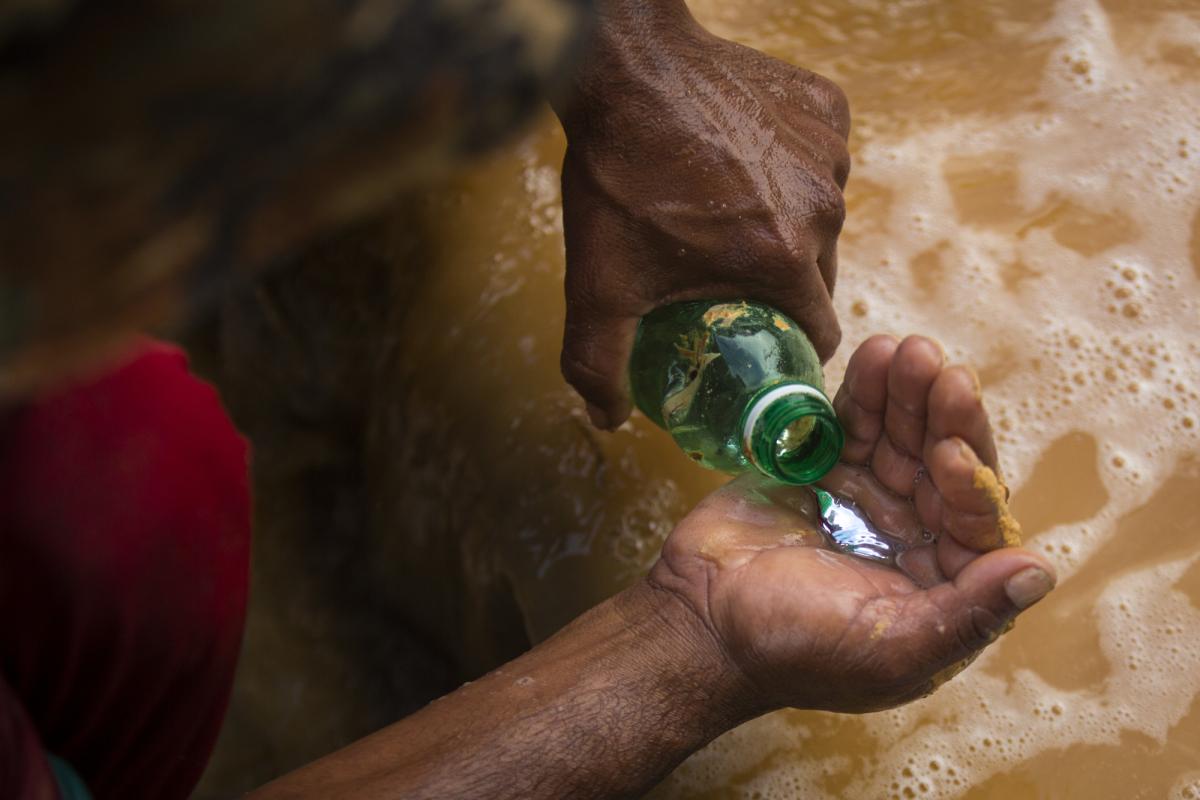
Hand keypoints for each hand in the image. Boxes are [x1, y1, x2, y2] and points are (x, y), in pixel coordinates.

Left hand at [553, 6, 849, 428]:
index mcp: (784, 261)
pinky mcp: (826, 107)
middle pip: (818, 276)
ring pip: (820, 216)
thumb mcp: (600, 284)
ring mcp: (829, 152)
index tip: (758, 344)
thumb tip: (607, 419)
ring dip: (785, 224)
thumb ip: (599, 363)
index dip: (786, 348)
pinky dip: (790, 168)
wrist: (626, 69)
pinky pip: (820, 159)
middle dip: (778, 286)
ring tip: (725, 210)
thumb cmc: (618, 176)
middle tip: (724, 275)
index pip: (817, 335)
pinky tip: (742, 159)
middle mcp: (823, 209)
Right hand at [646, 335, 1055, 712]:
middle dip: (944, 418)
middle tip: (941, 371)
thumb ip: (968, 615)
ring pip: (902, 434)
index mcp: (942, 584)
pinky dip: (864, 390)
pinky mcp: (823, 467)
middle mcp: (914, 535)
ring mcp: (868, 497)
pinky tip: (874, 354)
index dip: (970, 483)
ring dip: (907, 392)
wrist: (700, 621)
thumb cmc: (795, 650)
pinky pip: (852, 422)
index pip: (977, 521)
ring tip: (905, 349)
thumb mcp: (891, 651)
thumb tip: (1039, 570)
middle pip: (944, 464)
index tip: (949, 454)